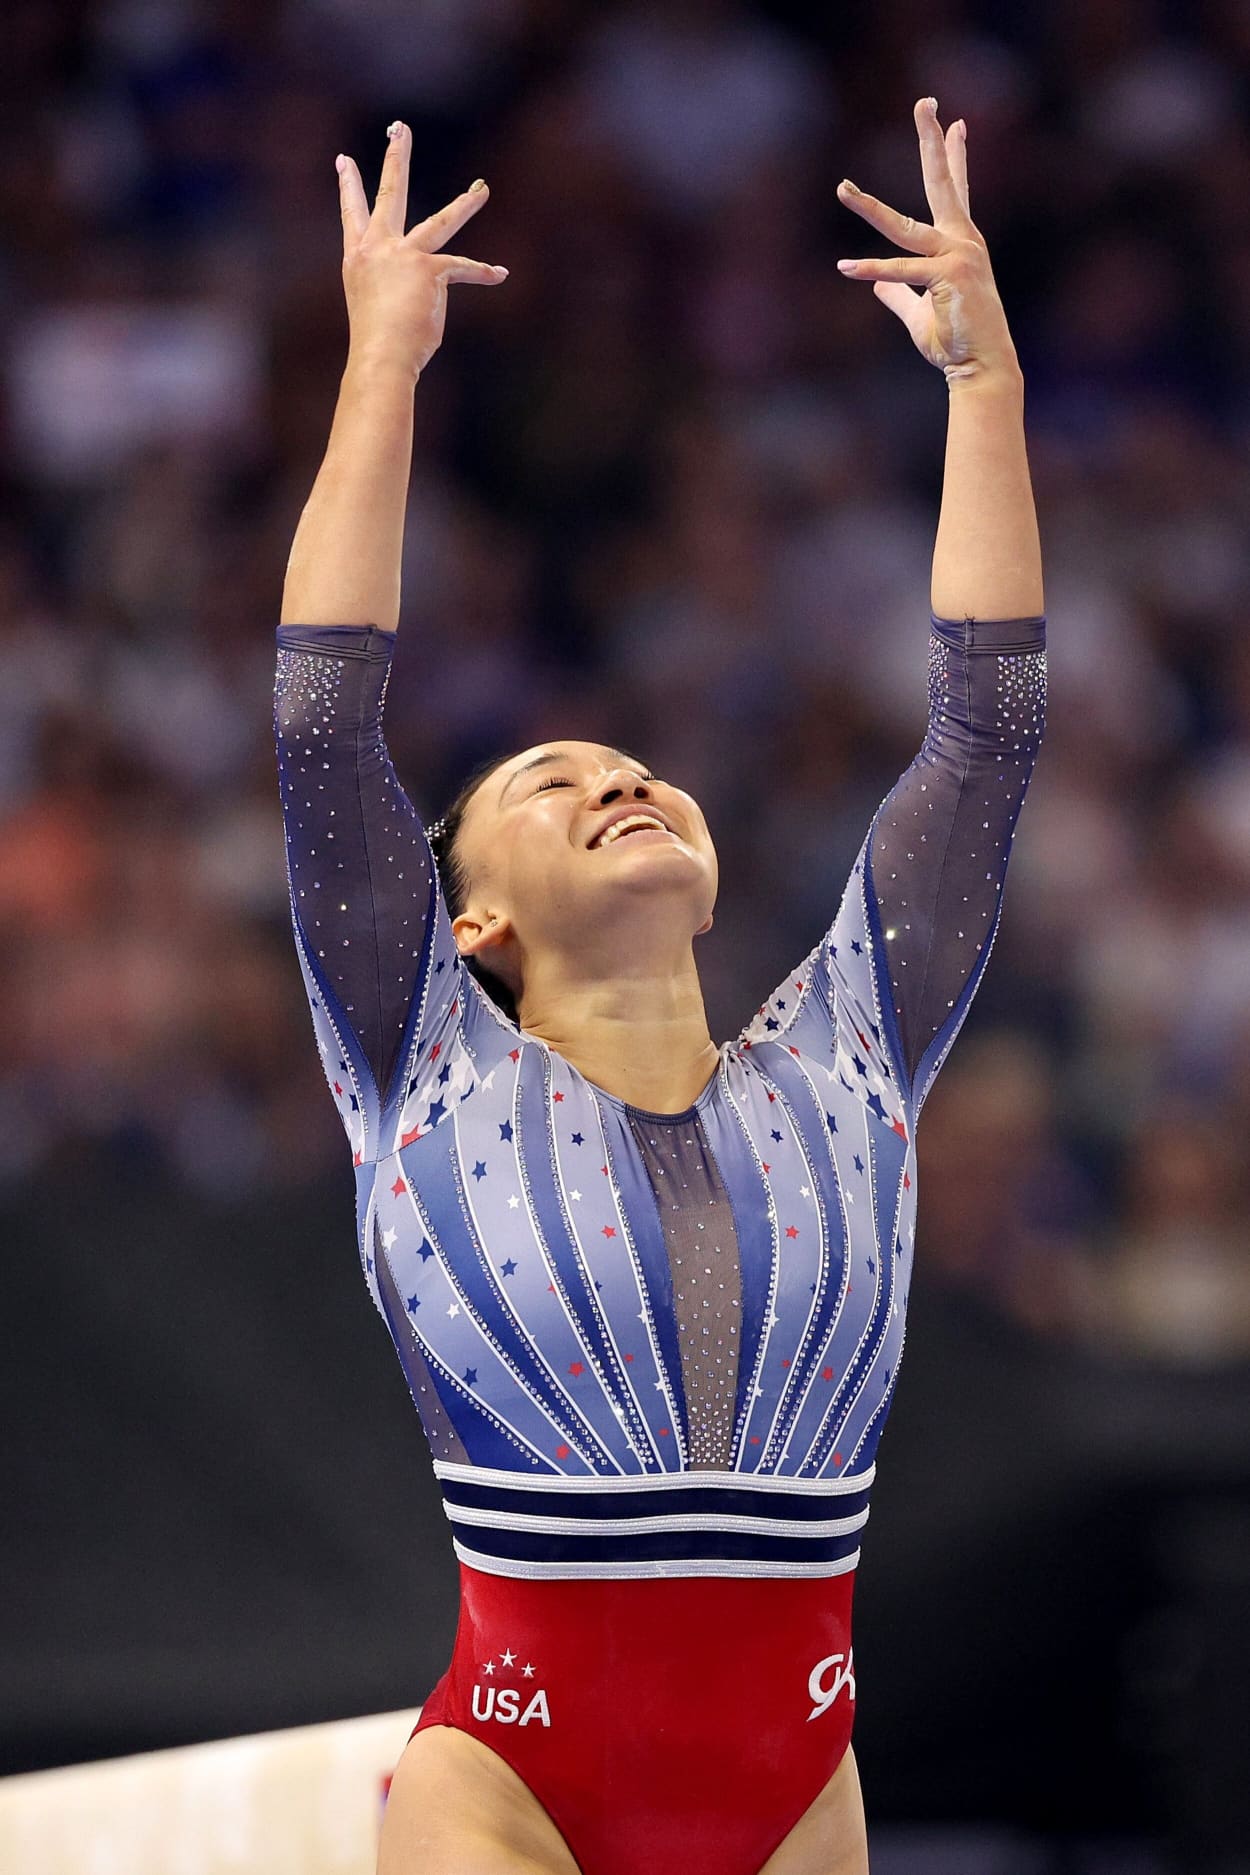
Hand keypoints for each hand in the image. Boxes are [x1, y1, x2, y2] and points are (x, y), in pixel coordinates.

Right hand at [337, 122, 507, 380]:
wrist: (381, 356)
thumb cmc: (379, 345)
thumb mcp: (376, 310)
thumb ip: (393, 290)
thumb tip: (421, 292)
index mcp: (358, 259)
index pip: (351, 215)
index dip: (348, 186)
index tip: (344, 159)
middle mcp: (378, 250)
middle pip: (390, 195)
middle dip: (397, 157)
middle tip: (400, 128)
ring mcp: (404, 256)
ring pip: (441, 223)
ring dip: (466, 205)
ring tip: (483, 188)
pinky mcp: (430, 269)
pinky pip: (464, 269)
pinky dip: (483, 274)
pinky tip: (500, 274)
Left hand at [836, 99, 1017, 382]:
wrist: (980, 367)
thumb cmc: (955, 341)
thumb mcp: (920, 314)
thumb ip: (898, 296)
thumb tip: (878, 288)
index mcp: (960, 244)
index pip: (957, 190)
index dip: (955, 155)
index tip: (956, 122)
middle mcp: (963, 241)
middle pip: (942, 182)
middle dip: (932, 140)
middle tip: (924, 102)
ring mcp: (958, 256)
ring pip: (903, 226)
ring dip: (869, 208)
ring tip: (843, 189)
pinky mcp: (947, 277)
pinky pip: (901, 271)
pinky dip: (871, 270)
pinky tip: (845, 267)